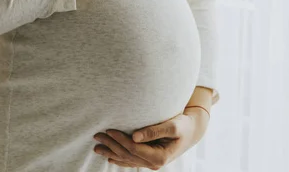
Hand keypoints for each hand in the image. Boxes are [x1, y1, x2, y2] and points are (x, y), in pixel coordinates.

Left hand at [92, 108, 209, 169]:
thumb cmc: (183, 125)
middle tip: (97, 136)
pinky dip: (119, 159)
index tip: (109, 130)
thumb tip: (134, 136)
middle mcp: (154, 163)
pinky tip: (110, 156)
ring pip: (127, 160)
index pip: (134, 149)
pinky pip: (131, 161)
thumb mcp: (172, 126)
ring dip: (111, 153)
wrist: (192, 131)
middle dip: (111, 145)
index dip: (120, 140)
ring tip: (96, 147)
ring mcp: (151, 163)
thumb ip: (154, 131)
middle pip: (127, 155)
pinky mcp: (149, 159)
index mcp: (160, 156)